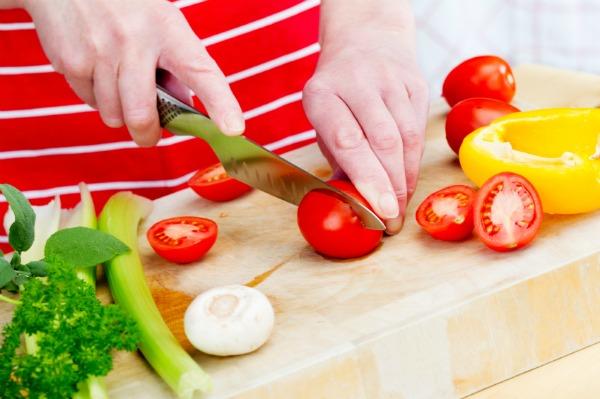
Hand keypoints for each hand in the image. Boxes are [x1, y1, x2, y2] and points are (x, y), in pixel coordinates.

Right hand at [23, 0, 243, 145]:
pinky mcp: (71, 61)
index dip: (221, 104)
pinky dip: (95, 96)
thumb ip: (177, 69)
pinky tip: (96, 68)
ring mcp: (100, 51)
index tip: (234, 129)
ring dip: (119, 112)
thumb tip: (183, 113)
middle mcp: (135, 41)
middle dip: (146, 134)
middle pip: (142, 115)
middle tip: (148, 132)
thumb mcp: (161, 25)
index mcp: (169, 31)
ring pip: (114, 116)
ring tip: (118, 82)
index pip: (201, 72)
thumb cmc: (126, 8)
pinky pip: (89, 102)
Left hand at [303, 28, 428, 233]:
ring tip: (399, 206)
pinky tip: (407, 181)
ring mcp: (389, 80)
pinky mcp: (415, 83)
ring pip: (407, 139)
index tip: (381, 211)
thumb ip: (338, 162)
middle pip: (383, 143)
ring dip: (405, 180)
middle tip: (392, 221)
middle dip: (390, 188)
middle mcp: (356, 82)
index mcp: (321, 94)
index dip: (368, 179)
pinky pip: (419, 131)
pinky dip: (414, 163)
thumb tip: (352, 206)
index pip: (348, 141)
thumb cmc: (339, 95)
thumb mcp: (324, 123)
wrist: (366, 40)